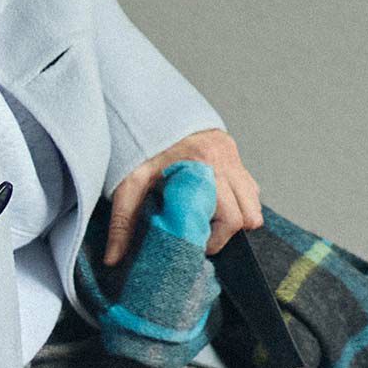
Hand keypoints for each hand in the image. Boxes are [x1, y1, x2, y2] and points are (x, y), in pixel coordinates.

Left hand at [103, 128, 261, 264]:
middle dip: (227, 232)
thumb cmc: (139, 145)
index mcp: (203, 167)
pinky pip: (250, 186)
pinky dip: (238, 200)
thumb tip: (113, 260)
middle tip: (201, 234)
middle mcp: (224, 160)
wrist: (148, 107)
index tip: (196, 245)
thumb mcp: (128, 184)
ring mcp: (232, 155)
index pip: (229, 218)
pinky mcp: (233, 151)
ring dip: (237, 216)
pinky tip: (213, 201)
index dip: (215, 240)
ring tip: (208, 218)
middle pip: (248, 214)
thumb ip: (122, 223)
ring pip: (254, 202)